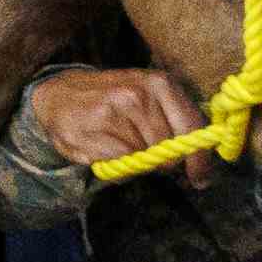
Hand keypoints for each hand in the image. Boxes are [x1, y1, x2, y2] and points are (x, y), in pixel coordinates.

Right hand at [25, 65, 213, 184]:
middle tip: (149, 153)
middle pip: (170, 148)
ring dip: (139, 161)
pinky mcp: (96, 134)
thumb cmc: (111, 98)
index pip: (193, 126)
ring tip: (123, 144)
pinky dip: (120, 165)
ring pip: (146, 158)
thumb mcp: (147, 93)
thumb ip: (175, 117)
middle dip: (165, 160)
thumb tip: (202, 157)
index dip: (200, 159)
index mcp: (159, 83)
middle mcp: (138, 95)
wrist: (59, 95)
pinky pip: (123, 164)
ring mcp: (115, 114)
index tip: (201, 178)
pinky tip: (108, 149)